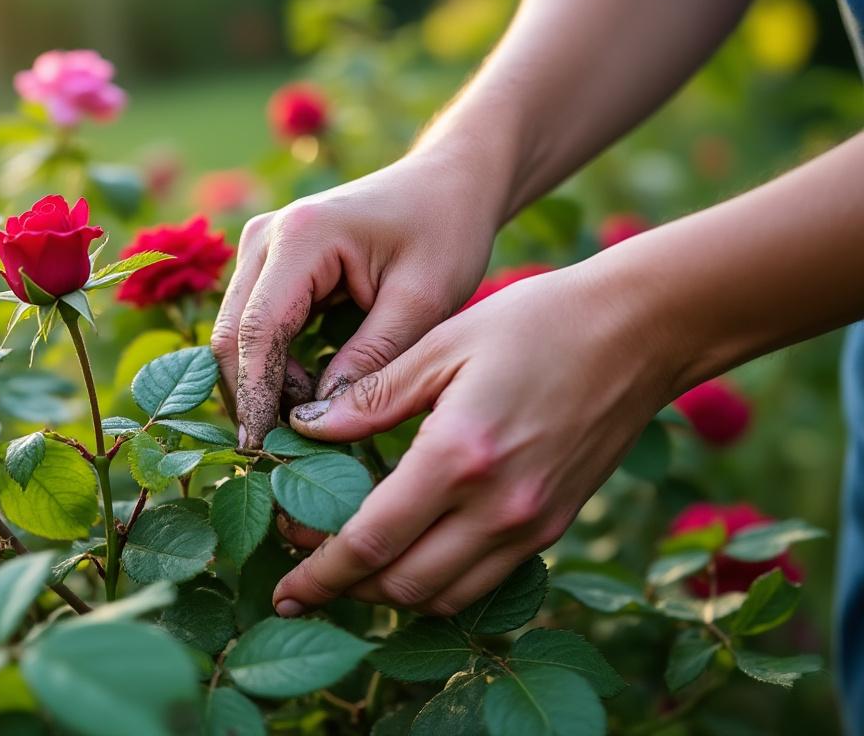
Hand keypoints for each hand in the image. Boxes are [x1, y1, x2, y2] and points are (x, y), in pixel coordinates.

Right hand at [212, 148, 504, 448]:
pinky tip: (309, 394)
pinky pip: (252, 325)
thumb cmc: (445, 233)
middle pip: (232, 335)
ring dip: (262, 383)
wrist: (447, 183)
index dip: (256, 396)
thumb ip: (371, 361)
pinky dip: (272, 365)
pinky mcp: (265, 262)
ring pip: (235, 334)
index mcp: (302, 236)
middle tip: (285, 451)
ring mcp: (258, 246)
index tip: (262, 451)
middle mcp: (264, 235)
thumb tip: (319, 419)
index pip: (258, 331)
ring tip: (311, 422)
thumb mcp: (423, 303)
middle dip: (252, 396)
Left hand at [272, 262, 681, 616]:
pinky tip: (408, 556)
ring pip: (442, 597)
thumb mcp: (442, 345)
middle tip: (302, 570)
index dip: (318, 573)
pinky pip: (483, 583)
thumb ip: (370, 396)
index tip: (282, 585)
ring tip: (347, 571)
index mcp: (459, 457)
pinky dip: (436, 584)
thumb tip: (303, 429)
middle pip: (401, 586)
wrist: (639, 333)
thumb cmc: (537, 323)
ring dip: (388, 594)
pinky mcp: (552, 527)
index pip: (370, 543)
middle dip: (343, 589)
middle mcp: (499, 508)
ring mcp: (531, 526)